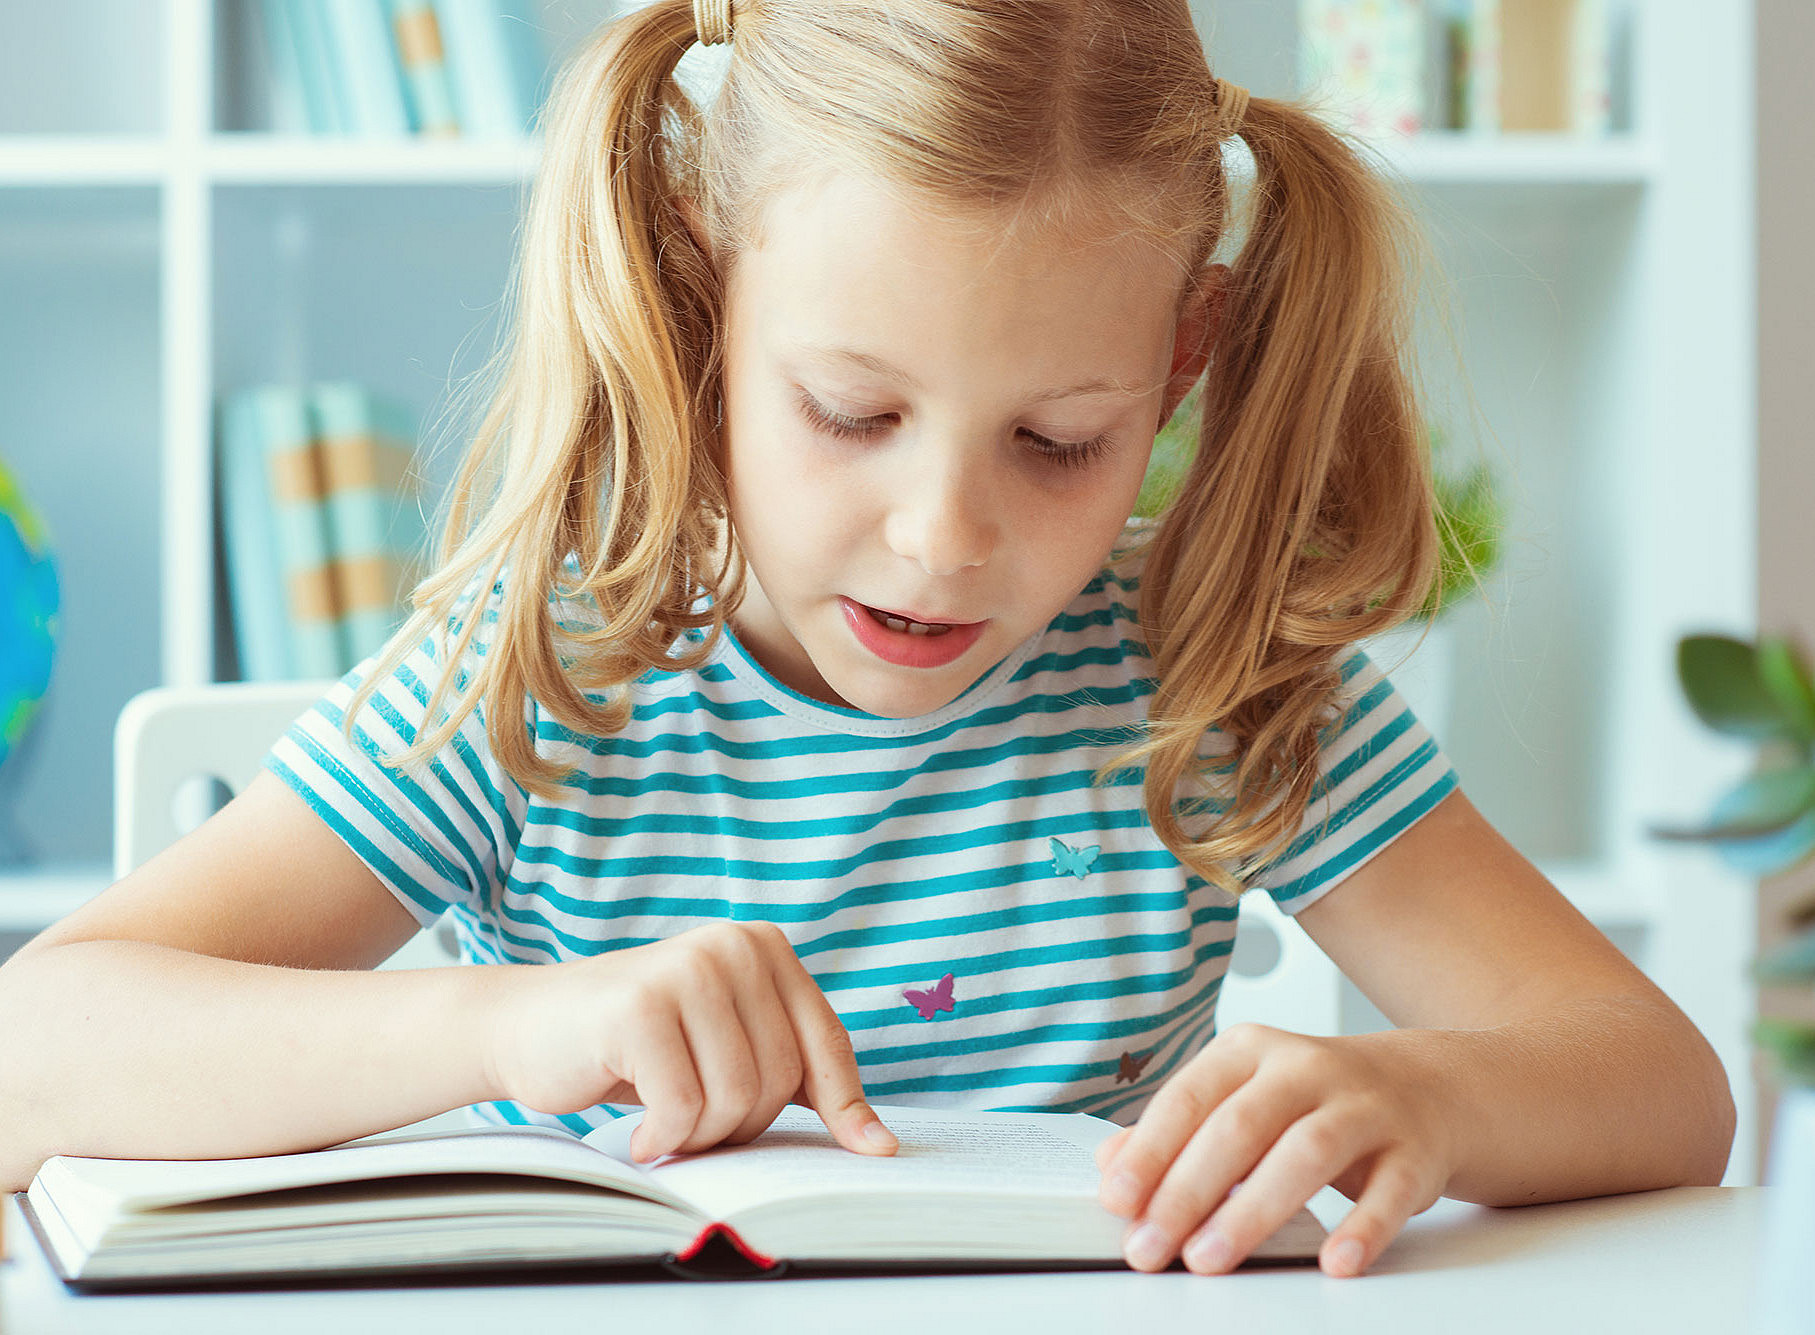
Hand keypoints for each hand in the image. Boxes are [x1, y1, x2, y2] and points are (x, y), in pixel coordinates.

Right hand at [481, 921, 897, 1161]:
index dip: (846, 1106)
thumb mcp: (727, 1048)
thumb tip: (879, 1144)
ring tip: (665, 1119)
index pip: (826, 1042)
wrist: (528, 1027)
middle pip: (780, 1078)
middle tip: (692, 1122)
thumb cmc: (636, 1047)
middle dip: (740, 1124)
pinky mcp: (640, 1006)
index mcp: (764, 948)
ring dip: (698, 1134)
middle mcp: (733, 946)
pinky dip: (663, 1138)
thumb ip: (797, 1079)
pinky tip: (641, 1131)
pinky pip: (683, 1106)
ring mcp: (686, 969)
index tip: (872, 1154)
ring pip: (736, 1097)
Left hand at [1094, 1023, 1457, 1277]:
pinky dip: (1363, 1229)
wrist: (1424, 1086)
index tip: (1117, 1201)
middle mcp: (1306, 1069)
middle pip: (1240, 1127)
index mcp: (1251, 1050)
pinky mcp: (1413, 1151)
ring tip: (1210, 1258)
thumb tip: (1112, 1166)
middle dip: (1187, 1191)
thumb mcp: (1241, 1098)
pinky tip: (1334, 1262)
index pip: (1189, 1098)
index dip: (1149, 1151)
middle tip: (1151, 1246)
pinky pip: (1390, 1192)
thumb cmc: (1312, 1101)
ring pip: (1307, 1154)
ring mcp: (1364, 1107)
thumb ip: (1179, 1131)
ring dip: (1253, 1210)